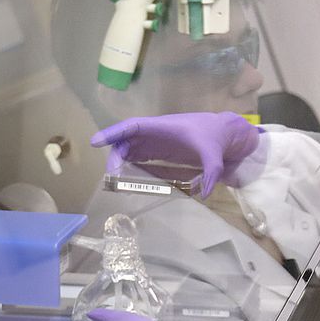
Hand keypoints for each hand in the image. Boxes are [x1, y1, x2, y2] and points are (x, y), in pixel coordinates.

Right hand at [90, 112, 262, 197]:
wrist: (224, 133)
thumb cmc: (214, 137)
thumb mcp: (214, 154)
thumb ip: (211, 172)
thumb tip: (205, 194)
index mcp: (163, 127)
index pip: (132, 127)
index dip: (113, 133)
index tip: (96, 141)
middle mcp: (155, 133)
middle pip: (126, 140)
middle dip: (115, 155)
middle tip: (113, 175)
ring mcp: (156, 142)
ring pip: (130, 148)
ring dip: (121, 161)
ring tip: (118, 180)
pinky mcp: (160, 151)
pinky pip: (140, 156)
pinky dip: (131, 165)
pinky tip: (128, 178)